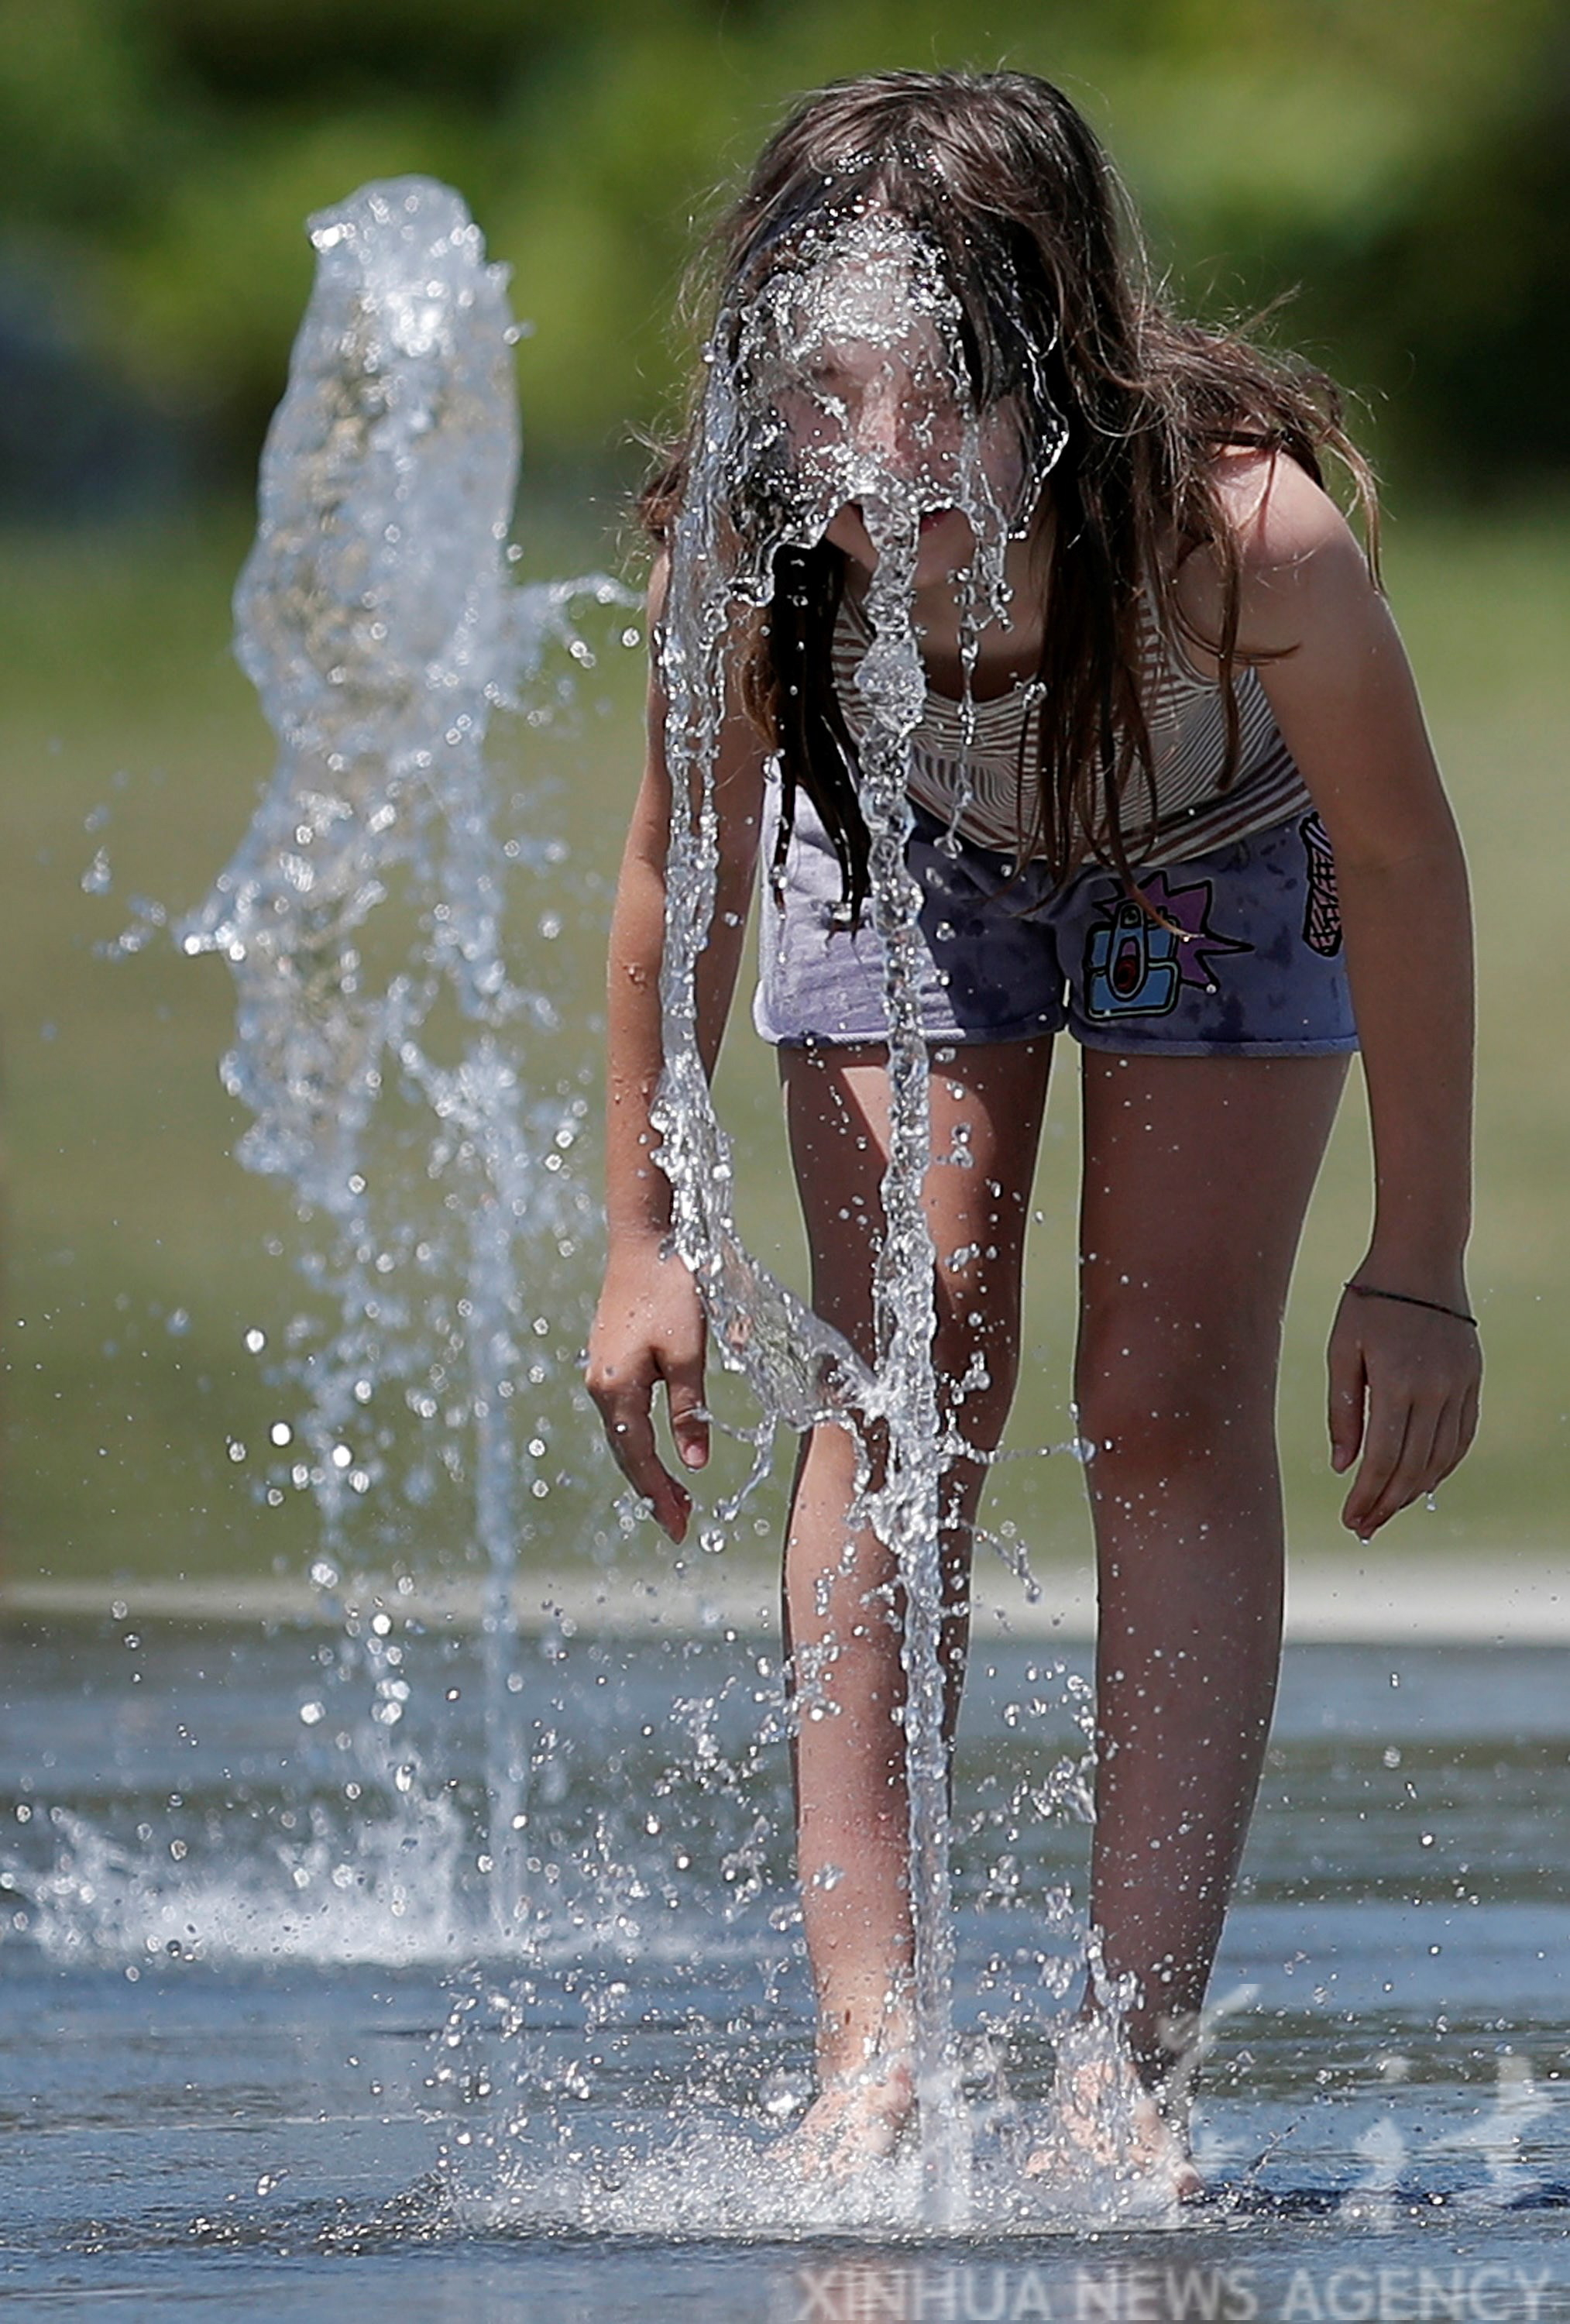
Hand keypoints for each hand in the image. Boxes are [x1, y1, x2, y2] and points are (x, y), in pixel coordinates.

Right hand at [585, 1241, 709, 1541]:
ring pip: (623, 1437)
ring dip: (647, 1469)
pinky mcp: (608, 1361)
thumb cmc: (670, 1291)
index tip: (680, 1530)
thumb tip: (694, 1463)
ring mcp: (600, 1374)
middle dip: (653, 1492)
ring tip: (676, 1499)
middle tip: (682, 1527)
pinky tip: (657, 1453)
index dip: (660, 1497)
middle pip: (626, 1455)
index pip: (639, 1460)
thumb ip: (689, 1410)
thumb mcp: (690, 1353)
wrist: (642, 1240)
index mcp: (616, 1390)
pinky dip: (641, 1442)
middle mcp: (600, 1387)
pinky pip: (623, 1416)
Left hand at [1327, 1280, 1481, 1539]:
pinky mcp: (1473, 1380)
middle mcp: (1435, 1389)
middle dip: (1387, 1503)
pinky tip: (1423, 1482)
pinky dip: (1443, 1465)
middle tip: (1364, 1525)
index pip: (1384, 1459)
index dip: (1367, 1495)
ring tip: (1387, 1509)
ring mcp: (1459, 1386)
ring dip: (1415, 1491)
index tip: (1350, 1519)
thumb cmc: (1369, 1303)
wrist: (1420, 1260)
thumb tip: (1342, 1468)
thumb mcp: (1342, 1351)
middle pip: (1414, 1467)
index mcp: (1396, 1382)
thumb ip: (1342, 1412)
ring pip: (1442, 1458)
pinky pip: (1462, 1436)